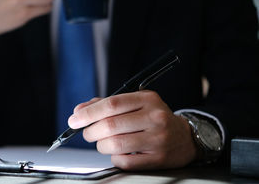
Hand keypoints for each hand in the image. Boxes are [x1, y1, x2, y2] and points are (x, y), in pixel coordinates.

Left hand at [68, 91, 197, 169]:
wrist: (185, 138)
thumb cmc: (152, 118)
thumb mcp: (134, 104)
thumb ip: (105, 104)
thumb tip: (78, 110)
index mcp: (147, 99)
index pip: (111, 104)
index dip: (88, 113)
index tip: (74, 120)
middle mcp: (154, 117)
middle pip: (110, 125)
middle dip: (91, 131)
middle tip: (87, 133)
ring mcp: (158, 139)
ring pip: (115, 144)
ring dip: (101, 146)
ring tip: (102, 143)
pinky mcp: (159, 159)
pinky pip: (125, 161)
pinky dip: (114, 158)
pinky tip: (118, 153)